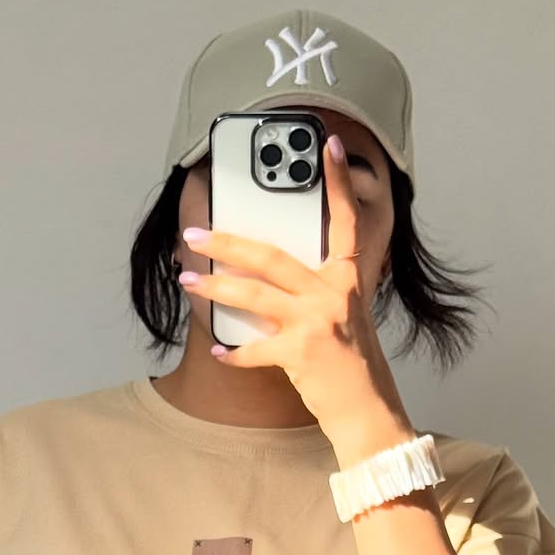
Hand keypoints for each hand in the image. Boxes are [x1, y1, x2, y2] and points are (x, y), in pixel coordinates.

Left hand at [179, 133, 409, 447]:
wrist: (367, 408)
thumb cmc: (350, 364)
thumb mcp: (342, 317)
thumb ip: (314, 292)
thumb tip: (265, 277)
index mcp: (345, 279)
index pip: (344, 222)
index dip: (337, 183)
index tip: (329, 146)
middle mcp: (333, 293)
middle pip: (272, 255)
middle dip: (228, 243)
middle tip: (196, 235)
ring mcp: (316, 321)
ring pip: (254, 294)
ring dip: (214, 287)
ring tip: (187, 281)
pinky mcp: (301, 352)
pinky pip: (254, 349)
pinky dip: (232, 353)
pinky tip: (217, 352)